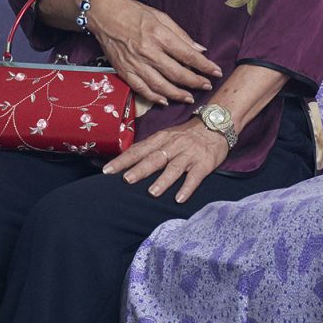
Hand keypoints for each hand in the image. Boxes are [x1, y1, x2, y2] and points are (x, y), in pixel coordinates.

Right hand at [86, 0, 222, 105]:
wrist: (102, 15)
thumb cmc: (132, 12)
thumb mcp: (160, 16)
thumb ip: (180, 34)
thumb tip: (199, 49)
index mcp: (158, 35)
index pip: (187, 54)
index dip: (204, 65)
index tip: (216, 71)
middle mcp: (147, 51)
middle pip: (176, 73)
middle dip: (194, 82)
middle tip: (206, 86)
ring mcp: (134, 63)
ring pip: (160, 85)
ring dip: (177, 94)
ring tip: (189, 98)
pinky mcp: (124, 70)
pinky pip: (141, 88)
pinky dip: (154, 97)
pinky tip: (165, 100)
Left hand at [103, 119, 228, 202]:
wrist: (215, 124)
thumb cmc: (185, 135)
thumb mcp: (165, 136)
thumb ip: (149, 148)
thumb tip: (126, 161)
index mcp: (160, 139)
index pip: (138, 150)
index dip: (123, 160)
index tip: (107, 170)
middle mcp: (173, 146)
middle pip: (154, 158)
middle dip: (140, 169)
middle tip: (126, 180)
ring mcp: (189, 154)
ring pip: (174, 168)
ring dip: (163, 180)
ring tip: (152, 192)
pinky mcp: (204, 163)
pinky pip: (195, 177)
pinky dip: (187, 187)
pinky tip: (179, 198)